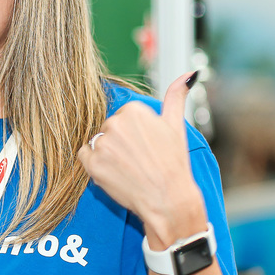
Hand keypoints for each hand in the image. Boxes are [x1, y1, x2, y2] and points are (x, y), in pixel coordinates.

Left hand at [77, 73, 205, 245]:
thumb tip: (189, 74)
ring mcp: (103, 144)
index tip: (145, 146)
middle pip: (108, 128)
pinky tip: (114, 173)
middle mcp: (115, 123)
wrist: (168, 200)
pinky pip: (84, 156)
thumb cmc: (173, 164)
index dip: (133, 134)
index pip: (122, 117)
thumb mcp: (176, 126)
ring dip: (107, 154)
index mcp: (133, 110)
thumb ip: (176, 96)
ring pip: (96, 142)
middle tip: (138, 160)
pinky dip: (95, 165)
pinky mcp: (92, 164)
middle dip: (119, 143)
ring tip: (128, 167)